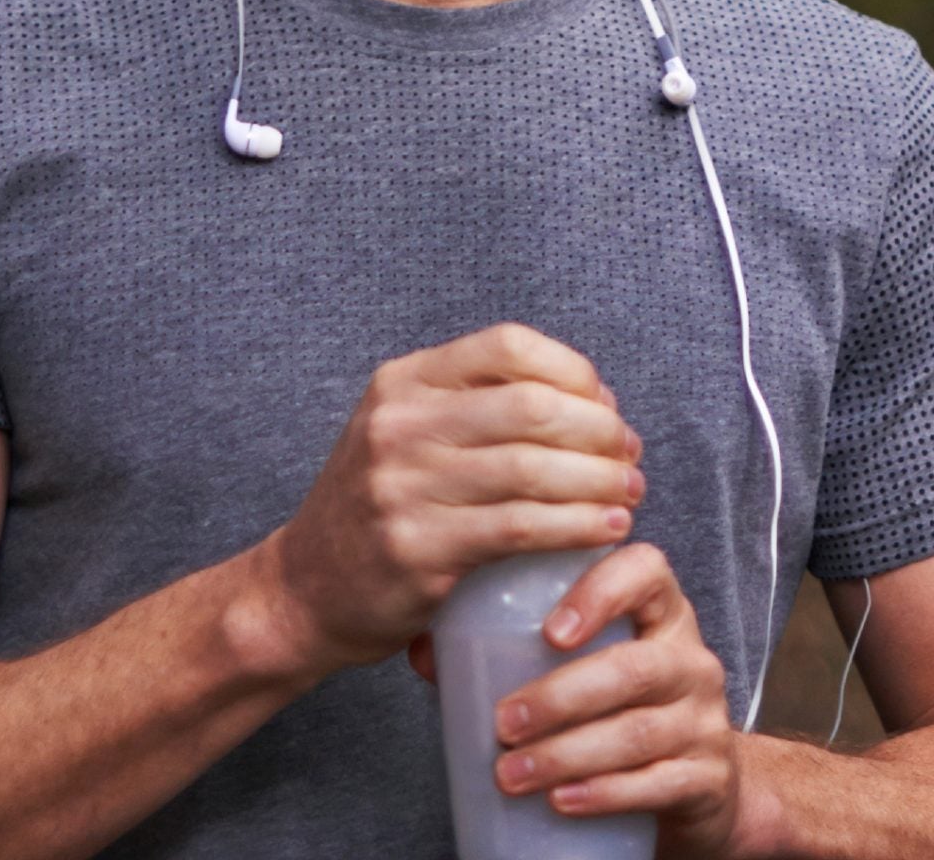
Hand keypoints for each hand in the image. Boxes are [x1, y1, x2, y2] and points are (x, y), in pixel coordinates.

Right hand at [254, 323, 644, 672]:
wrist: (303, 588)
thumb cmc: (378, 507)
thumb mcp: (403, 431)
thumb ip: (472, 407)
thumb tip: (587, 399)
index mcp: (403, 382)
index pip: (507, 346)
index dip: (572, 370)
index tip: (604, 404)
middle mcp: (401, 425)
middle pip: (530, 406)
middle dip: (599, 429)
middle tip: (629, 456)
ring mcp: (405, 487)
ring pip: (533, 468)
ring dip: (599, 481)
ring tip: (629, 495)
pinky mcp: (420, 550)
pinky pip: (520, 528)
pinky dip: (576, 526)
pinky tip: (605, 530)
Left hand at [485, 542, 753, 859]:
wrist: (700, 779)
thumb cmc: (620, 702)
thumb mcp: (585, 661)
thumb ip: (510, 646)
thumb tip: (422, 650)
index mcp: (659, 608)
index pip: (645, 571)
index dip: (600, 592)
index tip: (550, 630)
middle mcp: (689, 657)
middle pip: (633, 667)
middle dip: (561, 697)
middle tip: (503, 724)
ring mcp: (704, 718)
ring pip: (638, 731)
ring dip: (567, 754)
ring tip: (513, 773)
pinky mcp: (707, 776)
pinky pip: (657, 784)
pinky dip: (604, 794)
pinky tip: (562, 800)